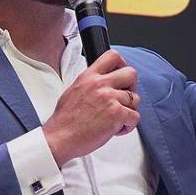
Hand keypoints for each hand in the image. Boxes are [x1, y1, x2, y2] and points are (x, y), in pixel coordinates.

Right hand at [42, 50, 139, 166]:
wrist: (60, 138)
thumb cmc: (65, 121)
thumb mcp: (74, 91)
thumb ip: (90, 84)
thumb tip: (104, 83)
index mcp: (89, 77)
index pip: (112, 56)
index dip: (123, 65)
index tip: (122, 76)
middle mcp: (100, 84)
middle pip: (131, 73)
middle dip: (132, 87)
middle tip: (125, 99)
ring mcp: (109, 98)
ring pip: (135, 99)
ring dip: (129, 111)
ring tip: (116, 120)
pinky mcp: (116, 114)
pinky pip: (135, 116)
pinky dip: (129, 125)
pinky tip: (117, 129)